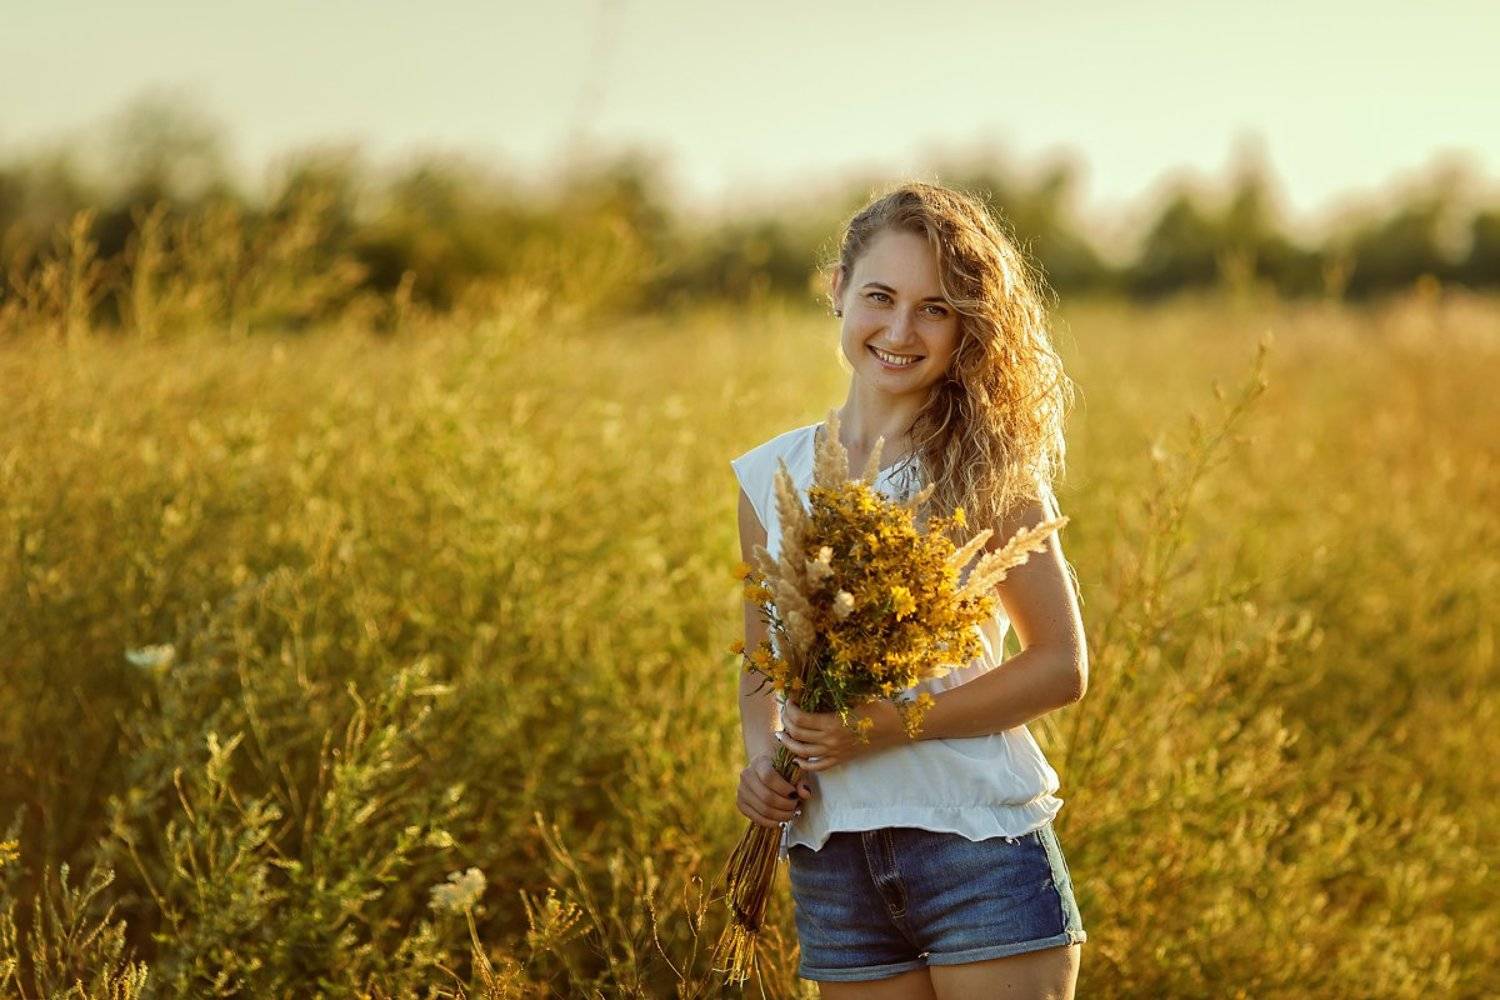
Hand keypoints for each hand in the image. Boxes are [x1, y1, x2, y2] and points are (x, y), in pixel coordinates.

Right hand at [737, 749, 812, 828]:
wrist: (766, 770)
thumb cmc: (783, 768)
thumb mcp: (794, 769)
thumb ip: (801, 780)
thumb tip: (806, 794)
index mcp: (759, 762)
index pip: (768, 777)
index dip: (784, 789)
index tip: (794, 793)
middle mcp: (747, 775)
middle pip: (766, 797)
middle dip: (786, 805)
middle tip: (796, 806)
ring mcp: (742, 790)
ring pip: (763, 810)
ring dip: (781, 816)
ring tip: (790, 813)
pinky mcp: (741, 804)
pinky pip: (757, 818)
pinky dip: (772, 822)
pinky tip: (781, 820)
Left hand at [777, 699, 904, 773]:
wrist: (896, 726)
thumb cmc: (877, 707)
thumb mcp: (853, 698)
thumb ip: (831, 697)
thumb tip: (810, 689)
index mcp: (833, 723)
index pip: (800, 719)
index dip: (790, 709)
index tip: (789, 700)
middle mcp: (831, 741)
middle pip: (797, 734)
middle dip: (786, 722)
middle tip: (784, 713)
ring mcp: (835, 752)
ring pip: (802, 752)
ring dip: (788, 743)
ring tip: (781, 733)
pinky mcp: (841, 759)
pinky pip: (817, 767)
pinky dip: (803, 764)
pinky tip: (796, 758)